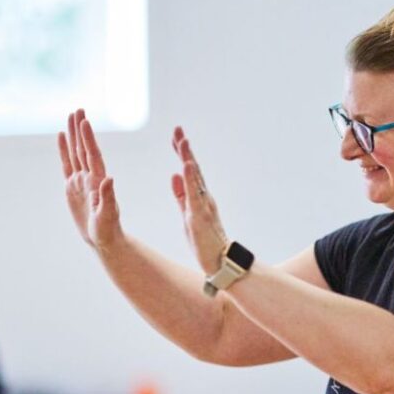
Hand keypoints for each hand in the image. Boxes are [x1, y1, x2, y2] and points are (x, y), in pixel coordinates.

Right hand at [58, 109, 123, 251]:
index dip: (88, 139)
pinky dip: (64, 150)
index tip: (85, 121)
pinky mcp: (72, 187)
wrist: (103, 238)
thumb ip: (108, 197)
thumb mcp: (107, 215)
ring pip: (75, 153)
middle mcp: (90, 177)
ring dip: (73, 135)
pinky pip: (67, 164)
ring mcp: (81, 180)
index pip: (93, 156)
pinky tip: (61, 136)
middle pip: (84, 149)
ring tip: (71, 115)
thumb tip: (109, 178)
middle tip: (79, 109)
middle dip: (80, 129)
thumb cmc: (107, 229)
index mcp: (99, 181)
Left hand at [170, 126, 228, 273]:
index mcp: (198, 197)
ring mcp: (203, 205)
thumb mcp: (187, 214)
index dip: (182, 153)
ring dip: (188, 158)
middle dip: (184, 149)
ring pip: (195, 178)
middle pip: (193, 169)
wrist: (220, 262)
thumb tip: (173, 175)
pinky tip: (187, 166)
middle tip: (178, 130)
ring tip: (182, 141)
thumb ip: (180, 195)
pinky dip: (190, 180)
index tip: (176, 136)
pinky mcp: (200, 216)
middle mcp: (203, 197)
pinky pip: (194, 195)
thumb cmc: (204, 241)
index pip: (189, 171)